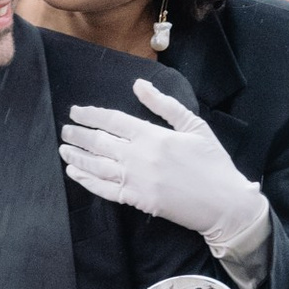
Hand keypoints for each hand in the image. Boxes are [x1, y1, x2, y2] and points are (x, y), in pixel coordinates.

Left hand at [60, 78, 272, 275]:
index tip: (76, 112)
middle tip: (65, 130)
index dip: (91, 115)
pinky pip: (104, 190)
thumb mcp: (194, 126)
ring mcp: (136, 181)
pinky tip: (76, 173)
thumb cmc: (212, 162)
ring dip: (77, 157)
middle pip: (99, 143)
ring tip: (64, 149)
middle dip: (78, 135)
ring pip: (97, 166)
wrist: (224, 204)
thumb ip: (164, 105)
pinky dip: (87, 181)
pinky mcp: (137, 200)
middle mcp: (139, 157)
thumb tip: (139, 85)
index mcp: (153, 136)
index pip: (113, 121)